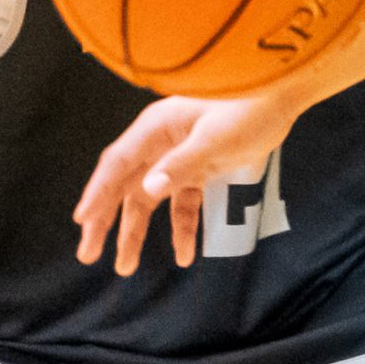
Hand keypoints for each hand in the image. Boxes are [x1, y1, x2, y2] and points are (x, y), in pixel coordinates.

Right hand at [75, 86, 301, 275]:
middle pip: (125, 186)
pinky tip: (185, 256)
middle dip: (105, 220)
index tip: (82, 221)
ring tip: (124, 266)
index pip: (118, 165)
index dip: (98, 194)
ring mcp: (179, 156)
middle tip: (87, 253)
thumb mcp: (216, 139)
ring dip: (137, 232)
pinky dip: (182, 227)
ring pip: (150, 199)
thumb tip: (149, 190)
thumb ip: (183, 164)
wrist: (282, 97)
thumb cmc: (248, 109)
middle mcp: (160, 142)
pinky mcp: (200, 168)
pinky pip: (183, 203)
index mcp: (156, 128)